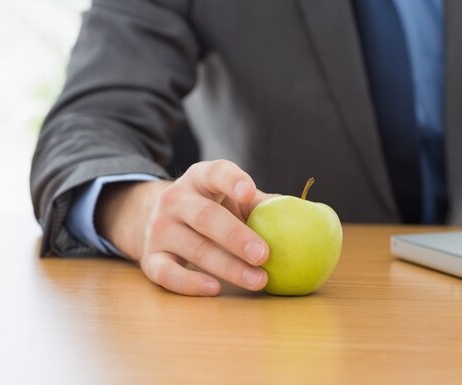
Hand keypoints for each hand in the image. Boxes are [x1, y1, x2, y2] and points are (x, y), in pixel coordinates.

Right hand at [96, 160, 271, 295]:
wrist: (164, 221)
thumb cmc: (214, 208)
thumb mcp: (232, 198)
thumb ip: (263, 204)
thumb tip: (312, 213)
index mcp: (200, 178)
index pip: (215, 173)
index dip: (231, 180)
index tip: (250, 192)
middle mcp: (175, 200)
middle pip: (205, 216)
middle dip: (236, 237)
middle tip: (265, 255)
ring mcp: (160, 229)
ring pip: (193, 248)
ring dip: (228, 267)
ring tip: (258, 280)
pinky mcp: (150, 258)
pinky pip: (166, 273)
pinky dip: (189, 283)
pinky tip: (215, 289)